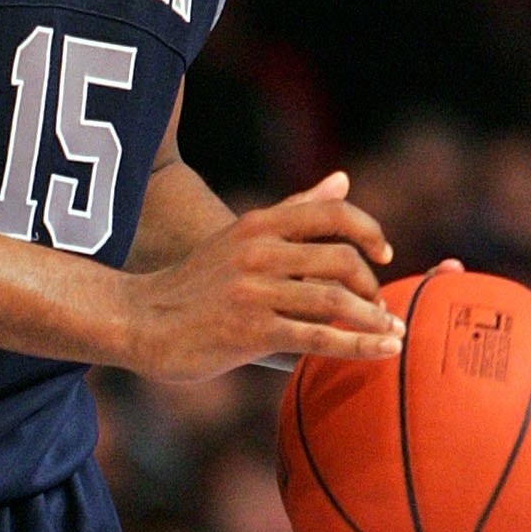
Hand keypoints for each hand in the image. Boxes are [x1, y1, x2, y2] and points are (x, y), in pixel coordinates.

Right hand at [124, 172, 401, 379]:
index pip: (332, 214)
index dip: (369, 231)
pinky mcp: (252, 331)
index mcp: (258, 225)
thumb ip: (295, 210)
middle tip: (379, 309)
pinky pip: (319, 337)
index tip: (383, 255)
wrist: (139, 321)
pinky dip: (359, 345)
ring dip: (373, 320)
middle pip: (341, 259)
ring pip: (335, 299)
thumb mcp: (241, 237)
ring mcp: (255, 291)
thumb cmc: (194, 284)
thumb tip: (344, 179)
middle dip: (371, 287)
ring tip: (392, 334)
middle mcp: (259, 252)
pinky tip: (383, 353)